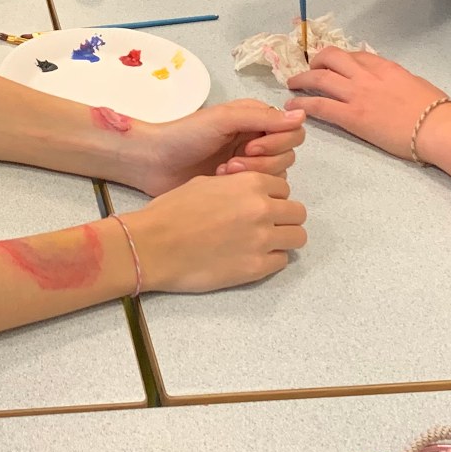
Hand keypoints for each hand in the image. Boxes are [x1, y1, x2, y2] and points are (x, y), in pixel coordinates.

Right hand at [125, 170, 307, 292]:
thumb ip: (236, 187)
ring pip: (298, 236)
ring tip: (264, 243)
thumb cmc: (171, 211)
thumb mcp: (205, 183)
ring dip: (284, 238)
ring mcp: (262, 240)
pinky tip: (251, 257)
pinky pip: (282, 261)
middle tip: (266, 224)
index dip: (272, 196)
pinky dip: (271, 259)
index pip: (283, 188)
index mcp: (250, 183)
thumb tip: (247, 194)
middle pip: (297, 212)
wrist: (153, 245)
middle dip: (283, 217)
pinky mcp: (256, 268)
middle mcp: (262, 208)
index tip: (260, 204)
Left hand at [126, 101, 306, 196]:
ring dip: (253, 174)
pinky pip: (260, 190)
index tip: (250, 146)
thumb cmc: (185, 134)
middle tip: (232, 163)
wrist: (153, 161)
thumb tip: (301, 115)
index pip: (290, 130)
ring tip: (223, 173)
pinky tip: (221, 184)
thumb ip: (261, 118)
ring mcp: (248, 163)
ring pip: (276, 174)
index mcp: (255, 118)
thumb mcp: (223, 120)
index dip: (277, 142)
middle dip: (263, 161)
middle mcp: (256, 139)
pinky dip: (245, 188)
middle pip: (287, 154)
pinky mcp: (238, 185)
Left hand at [285, 47, 447, 160]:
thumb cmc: (435, 109)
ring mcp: (357, 94)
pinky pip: (321, 105)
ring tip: (292, 85)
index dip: (339, 58)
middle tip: (309, 70)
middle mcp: (366, 75)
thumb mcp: (413, 82)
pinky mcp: (352, 117)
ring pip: (319, 78)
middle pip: (331, 58)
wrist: (437, 127)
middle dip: (316, 61)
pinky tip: (292, 106)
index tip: (332, 64)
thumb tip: (386, 81)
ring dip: (302, 79)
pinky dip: (302, 103)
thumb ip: (394, 79)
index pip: (354, 55)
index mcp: (384, 66)